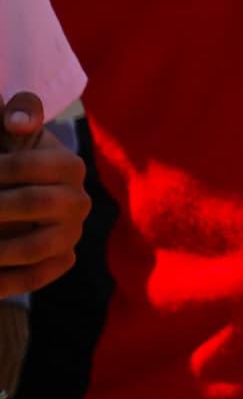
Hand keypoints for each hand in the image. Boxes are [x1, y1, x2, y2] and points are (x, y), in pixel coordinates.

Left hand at [0, 99, 85, 301]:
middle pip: (34, 204)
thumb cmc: (10, 159)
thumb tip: (17, 119)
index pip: (27, 164)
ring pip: (35, 248)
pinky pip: (36, 277)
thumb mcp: (11, 134)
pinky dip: (5, 281)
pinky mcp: (63, 260)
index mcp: (69, 164)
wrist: (20, 197)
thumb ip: (16, 117)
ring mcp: (72, 234)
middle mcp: (79, 200)